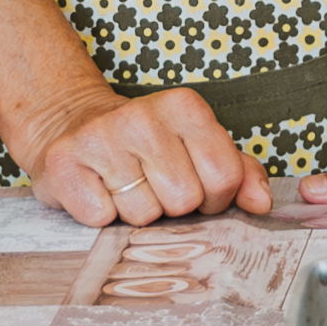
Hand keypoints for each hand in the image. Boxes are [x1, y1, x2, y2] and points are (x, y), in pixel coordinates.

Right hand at [5, 82, 265, 230]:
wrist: (72, 126)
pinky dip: (100, 216)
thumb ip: (238, 172)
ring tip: (122, 187)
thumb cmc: (144, 145)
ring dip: (135, 213)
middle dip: (171, 206)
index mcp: (185, 106)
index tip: (194, 187)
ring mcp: (100, 138)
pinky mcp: (64, 164)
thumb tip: (261, 204)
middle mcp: (142, 116)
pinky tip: (96, 191)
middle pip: (184, 200)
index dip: (214, 198)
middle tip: (151, 186)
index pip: (224, 177)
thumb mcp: (196, 146)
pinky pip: (101, 219)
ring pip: (143, 215)